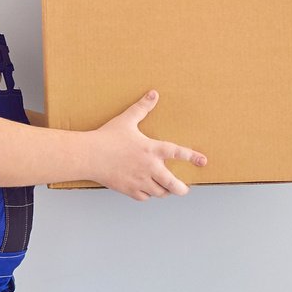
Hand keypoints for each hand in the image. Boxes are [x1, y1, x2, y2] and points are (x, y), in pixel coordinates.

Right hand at [92, 90, 206, 199]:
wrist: (88, 156)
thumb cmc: (106, 137)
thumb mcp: (126, 120)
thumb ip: (142, 108)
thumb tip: (153, 93)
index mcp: (151, 149)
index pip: (177, 152)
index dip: (192, 157)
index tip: (203, 161)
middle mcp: (149, 167)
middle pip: (173, 184)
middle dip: (182, 189)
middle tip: (184, 189)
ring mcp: (139, 180)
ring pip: (160, 192)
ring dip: (164, 191)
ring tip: (166, 188)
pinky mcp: (129, 189)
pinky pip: (144, 197)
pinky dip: (148, 195)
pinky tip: (147, 190)